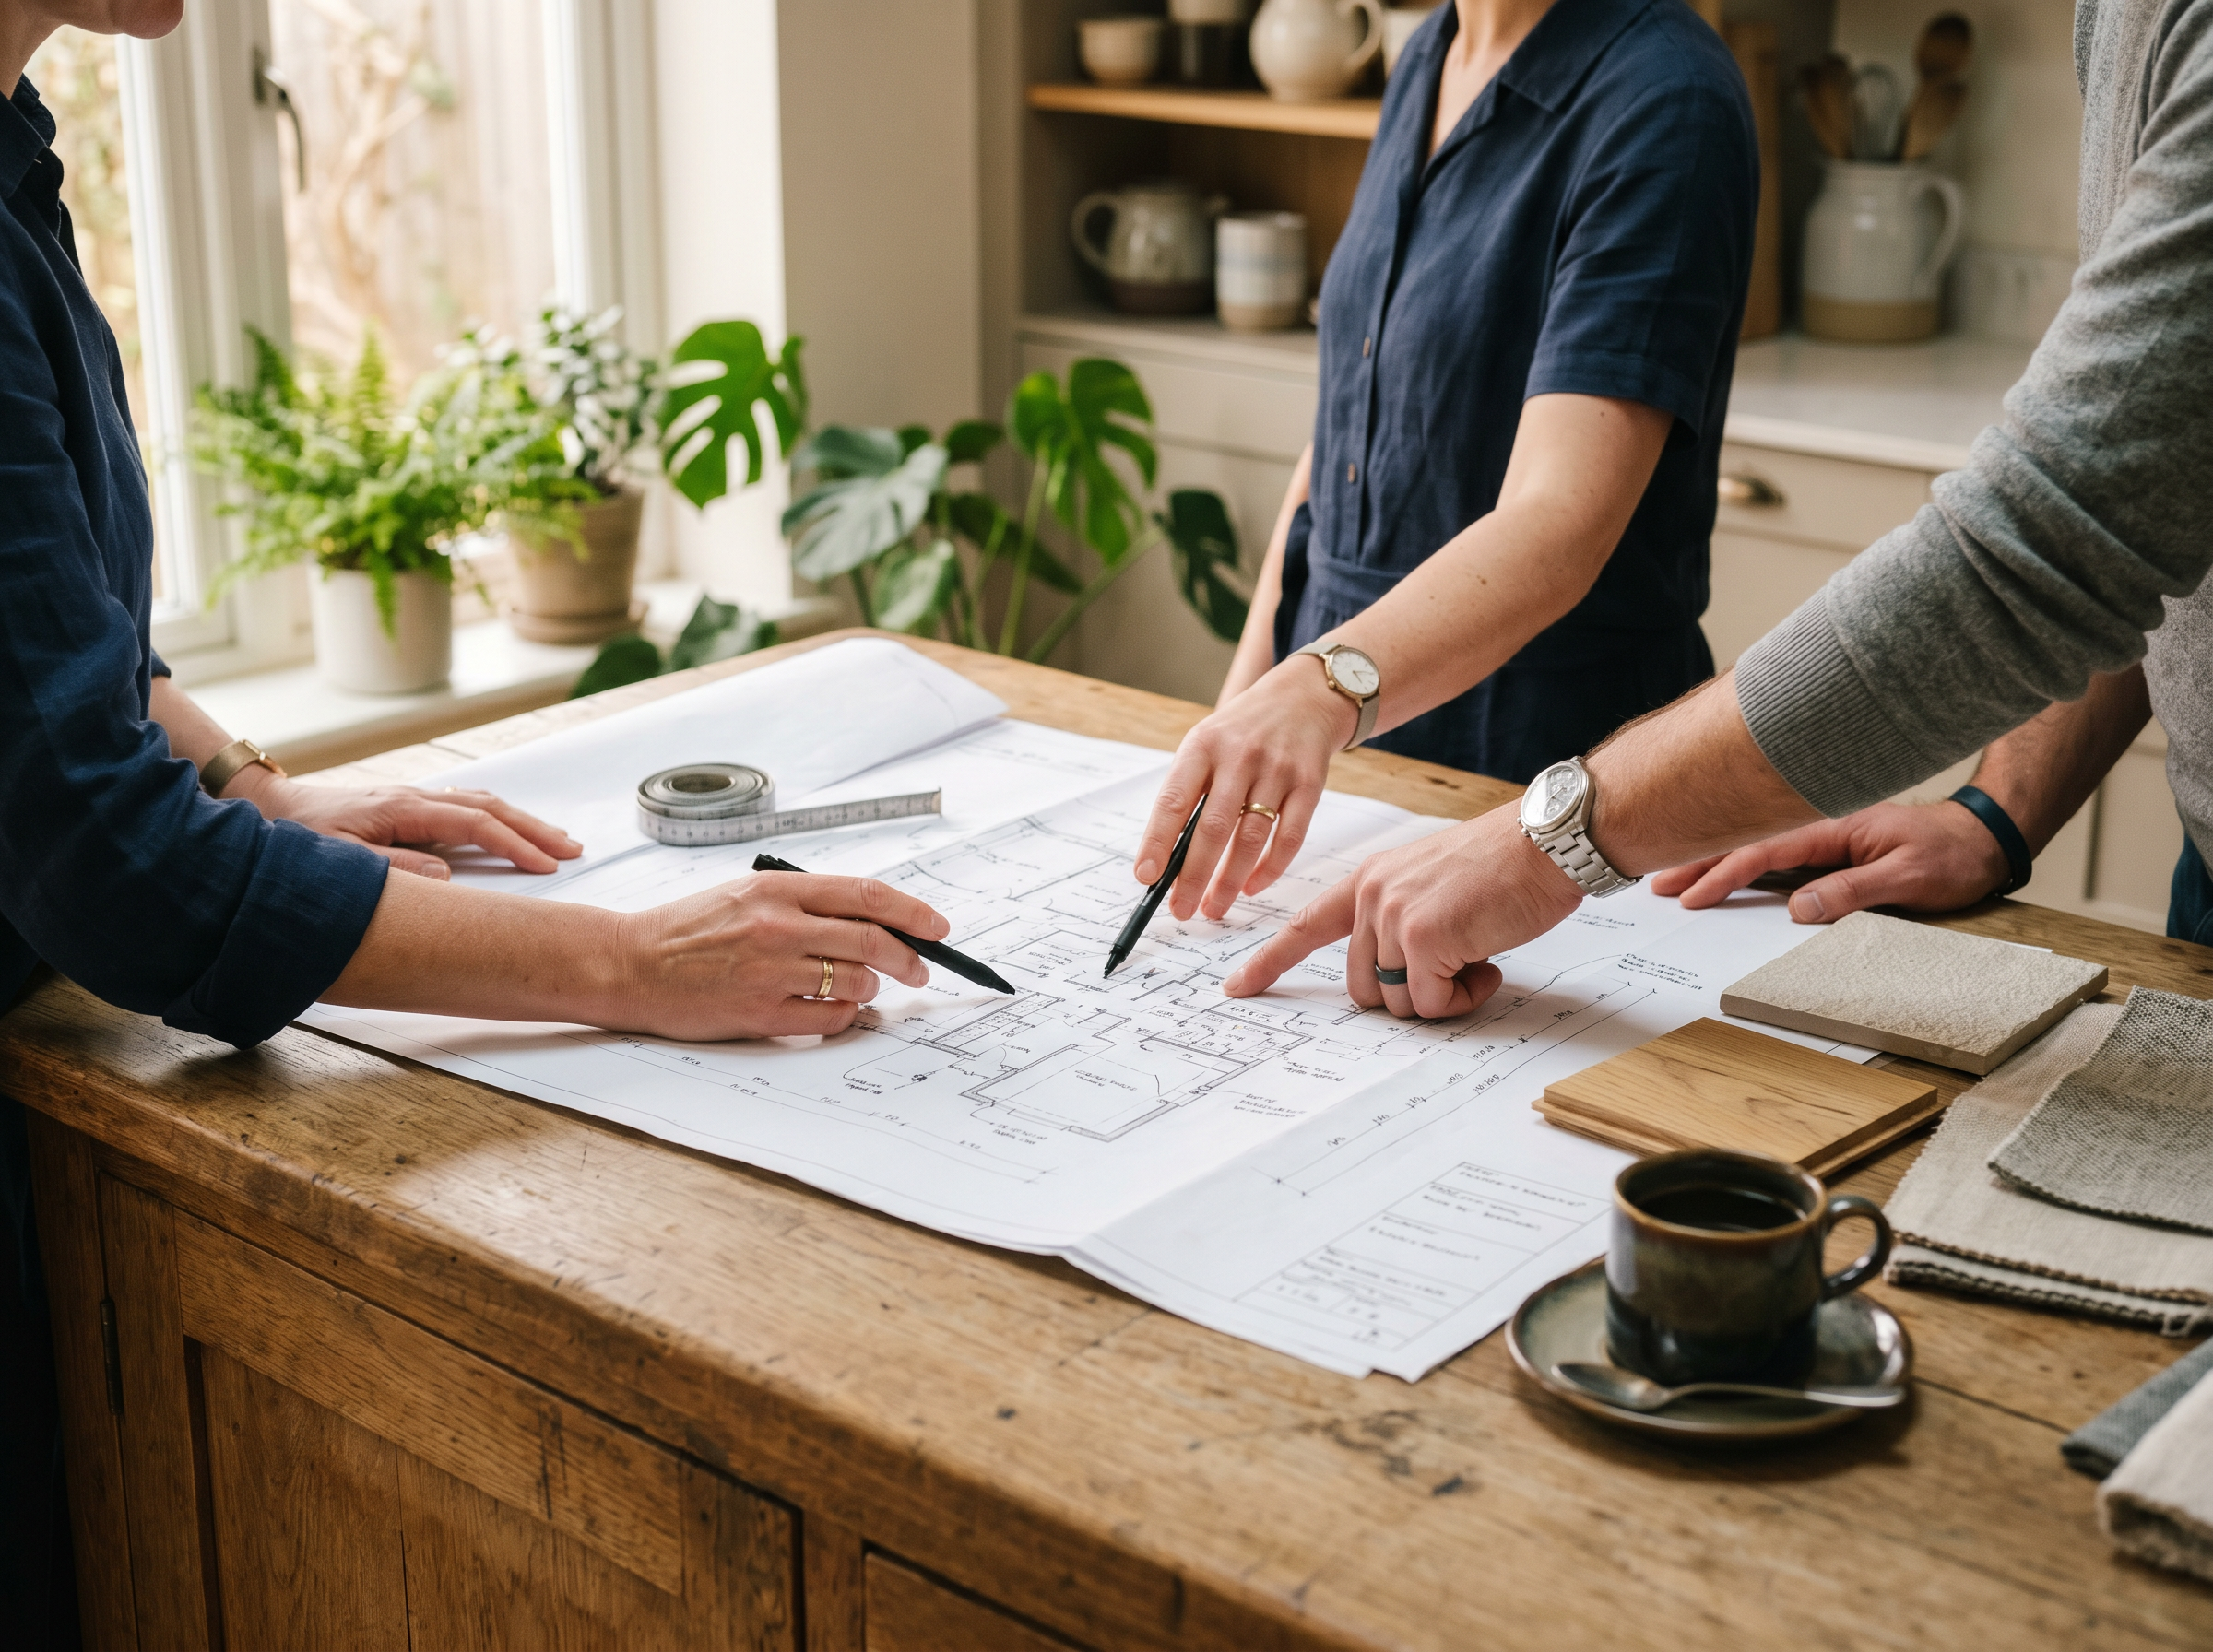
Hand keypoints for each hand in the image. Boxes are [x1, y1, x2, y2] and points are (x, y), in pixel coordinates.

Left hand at [247, 775, 580, 879]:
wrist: (266, 807)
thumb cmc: (296, 837)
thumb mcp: (338, 862)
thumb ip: (393, 870)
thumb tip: (447, 876)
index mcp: (404, 809)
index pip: (476, 824)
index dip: (515, 845)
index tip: (546, 866)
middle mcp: (415, 798)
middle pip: (491, 808)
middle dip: (535, 830)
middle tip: (573, 849)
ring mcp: (414, 800)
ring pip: (482, 803)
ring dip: (522, 822)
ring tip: (555, 841)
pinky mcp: (408, 807)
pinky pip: (466, 806)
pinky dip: (498, 817)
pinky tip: (509, 828)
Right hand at [613, 871, 950, 1039]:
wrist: (631, 964)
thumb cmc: (689, 930)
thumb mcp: (746, 894)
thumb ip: (804, 903)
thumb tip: (871, 921)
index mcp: (776, 888)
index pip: (865, 894)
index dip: (911, 912)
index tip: (937, 928)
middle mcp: (776, 926)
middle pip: (870, 941)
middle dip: (908, 959)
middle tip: (920, 971)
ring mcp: (768, 972)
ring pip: (854, 981)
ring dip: (871, 988)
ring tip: (863, 988)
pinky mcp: (758, 1013)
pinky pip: (827, 1018)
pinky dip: (843, 1016)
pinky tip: (836, 1010)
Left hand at [1132, 656, 1354, 920]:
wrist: (1303, 698)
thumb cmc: (1240, 734)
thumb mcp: (1206, 746)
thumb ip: (1189, 793)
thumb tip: (1167, 859)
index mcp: (1202, 746)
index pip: (1173, 800)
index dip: (1157, 841)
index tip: (1145, 877)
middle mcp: (1239, 756)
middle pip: (1213, 828)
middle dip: (1194, 876)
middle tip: (1181, 910)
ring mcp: (1277, 770)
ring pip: (1251, 838)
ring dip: (1230, 881)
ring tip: (1214, 907)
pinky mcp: (1310, 785)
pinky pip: (1289, 838)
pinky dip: (1270, 869)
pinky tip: (1253, 887)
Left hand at [1224, 804, 1580, 1017]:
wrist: (1542, 844)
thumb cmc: (1500, 868)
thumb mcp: (1430, 885)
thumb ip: (1399, 922)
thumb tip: (1396, 979)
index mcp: (1368, 882)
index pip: (1304, 926)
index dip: (1269, 962)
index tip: (1237, 986)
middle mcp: (1371, 896)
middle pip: (1361, 987)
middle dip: (1408, 994)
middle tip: (1454, 970)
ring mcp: (1394, 916)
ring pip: (1398, 1001)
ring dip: (1443, 996)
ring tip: (1476, 958)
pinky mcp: (1424, 937)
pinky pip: (1432, 1002)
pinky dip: (1463, 997)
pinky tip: (1488, 964)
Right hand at [1649, 800, 2009, 921]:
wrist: (1982, 838)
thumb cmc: (1952, 855)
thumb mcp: (1908, 879)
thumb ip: (1853, 891)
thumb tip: (1800, 909)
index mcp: (1833, 827)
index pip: (1763, 851)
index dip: (1723, 873)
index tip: (1693, 896)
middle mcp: (1821, 825)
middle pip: (1746, 840)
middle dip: (1698, 859)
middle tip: (1656, 880)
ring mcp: (1824, 835)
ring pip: (1756, 844)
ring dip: (1713, 858)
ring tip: (1675, 875)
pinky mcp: (1830, 847)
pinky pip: (1775, 852)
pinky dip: (1741, 861)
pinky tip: (1722, 870)